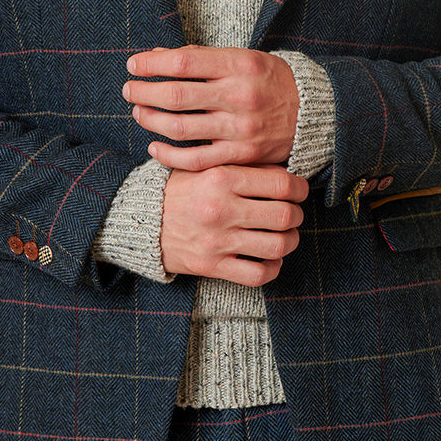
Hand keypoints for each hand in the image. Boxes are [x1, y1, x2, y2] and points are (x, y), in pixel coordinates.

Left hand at [123, 45, 299, 170]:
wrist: (313, 113)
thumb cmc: (269, 81)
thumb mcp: (243, 58)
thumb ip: (201, 58)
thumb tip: (157, 55)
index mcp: (240, 65)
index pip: (183, 63)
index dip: (151, 64)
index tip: (134, 65)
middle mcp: (240, 96)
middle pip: (176, 96)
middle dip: (144, 92)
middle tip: (129, 90)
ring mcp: (240, 129)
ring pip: (180, 128)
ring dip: (151, 120)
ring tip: (138, 113)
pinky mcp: (242, 156)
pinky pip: (195, 160)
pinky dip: (168, 155)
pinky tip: (155, 146)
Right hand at [159, 164, 307, 285]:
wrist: (140, 219)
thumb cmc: (180, 190)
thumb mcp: (206, 166)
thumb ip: (243, 167)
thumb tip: (286, 174)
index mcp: (221, 177)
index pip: (281, 183)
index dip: (300, 188)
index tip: (299, 192)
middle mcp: (221, 208)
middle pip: (284, 216)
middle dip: (296, 216)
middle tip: (293, 214)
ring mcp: (217, 240)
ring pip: (277, 246)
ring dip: (289, 242)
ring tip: (285, 236)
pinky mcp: (211, 265)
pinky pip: (258, 274)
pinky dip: (272, 268)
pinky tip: (269, 259)